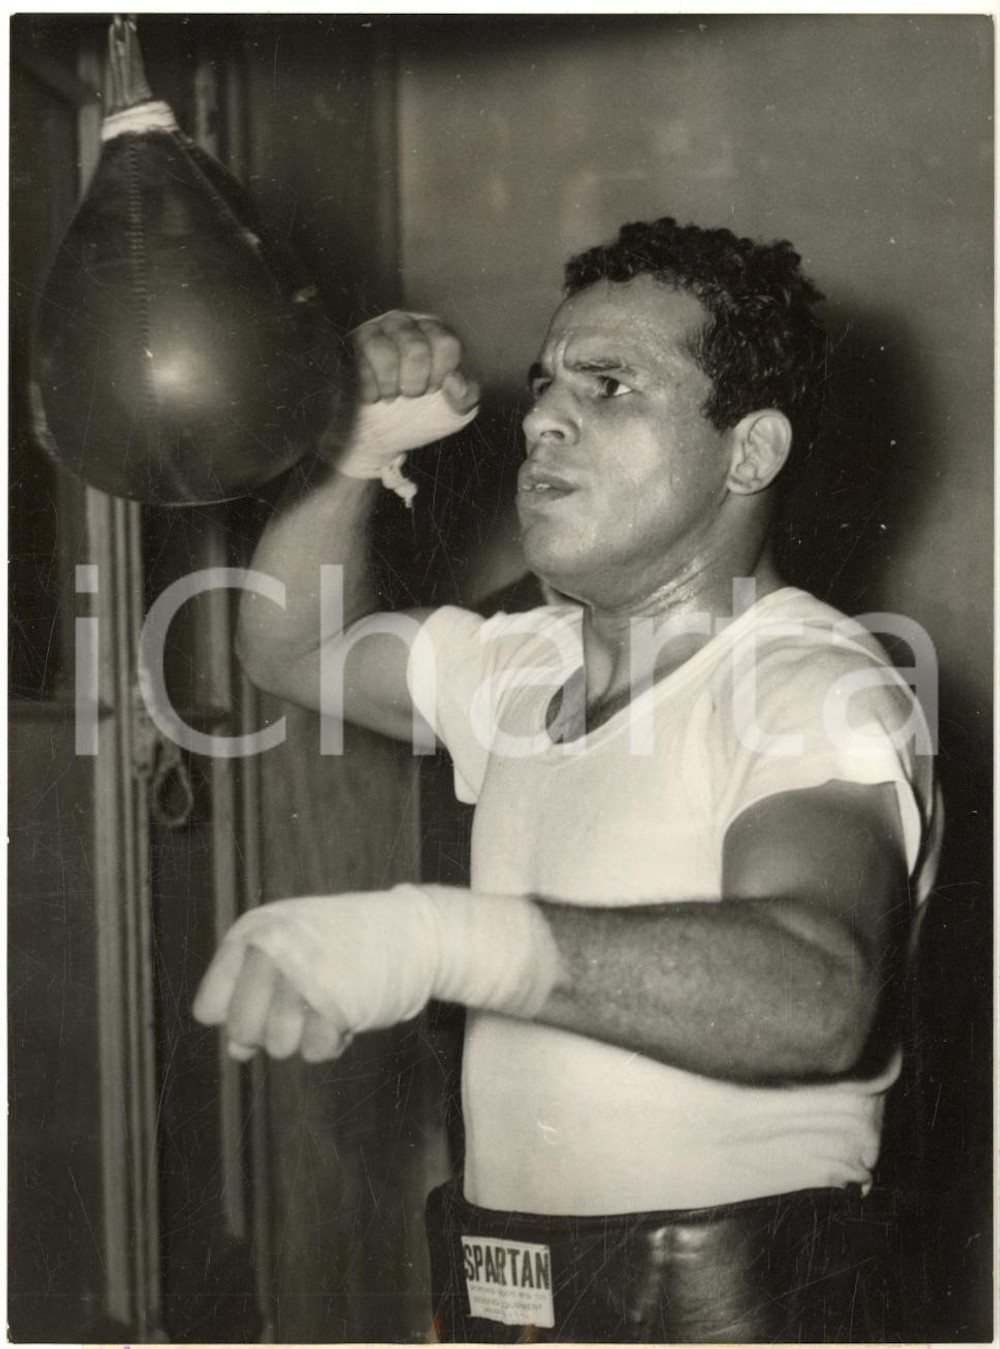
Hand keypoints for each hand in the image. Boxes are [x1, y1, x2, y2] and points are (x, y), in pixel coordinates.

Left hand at [192, 884, 560, 1063]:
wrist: (416, 932)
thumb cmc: (347, 946)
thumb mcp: (292, 958)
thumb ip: (253, 998)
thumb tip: (236, 1052)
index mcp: (254, 930)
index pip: (209, 1007)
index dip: (237, 1016)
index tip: (269, 1002)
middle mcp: (272, 947)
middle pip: (240, 1031)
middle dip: (269, 1034)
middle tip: (300, 1011)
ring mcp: (303, 973)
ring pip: (276, 1046)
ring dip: (304, 1037)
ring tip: (328, 1005)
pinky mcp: (336, 1001)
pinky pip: (313, 1052)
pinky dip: (331, 1042)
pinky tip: (348, 1012)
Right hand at [353, 310, 479, 415]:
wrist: (379, 436)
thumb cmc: (419, 417)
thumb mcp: (452, 413)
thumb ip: (465, 396)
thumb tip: (454, 381)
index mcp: (436, 335)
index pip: (446, 344)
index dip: (440, 374)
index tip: (433, 391)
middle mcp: (407, 325)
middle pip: (415, 348)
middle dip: (414, 384)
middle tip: (410, 396)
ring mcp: (376, 331)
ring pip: (383, 350)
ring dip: (390, 386)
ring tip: (390, 398)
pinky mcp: (349, 346)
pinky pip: (358, 361)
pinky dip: (370, 389)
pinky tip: (372, 398)